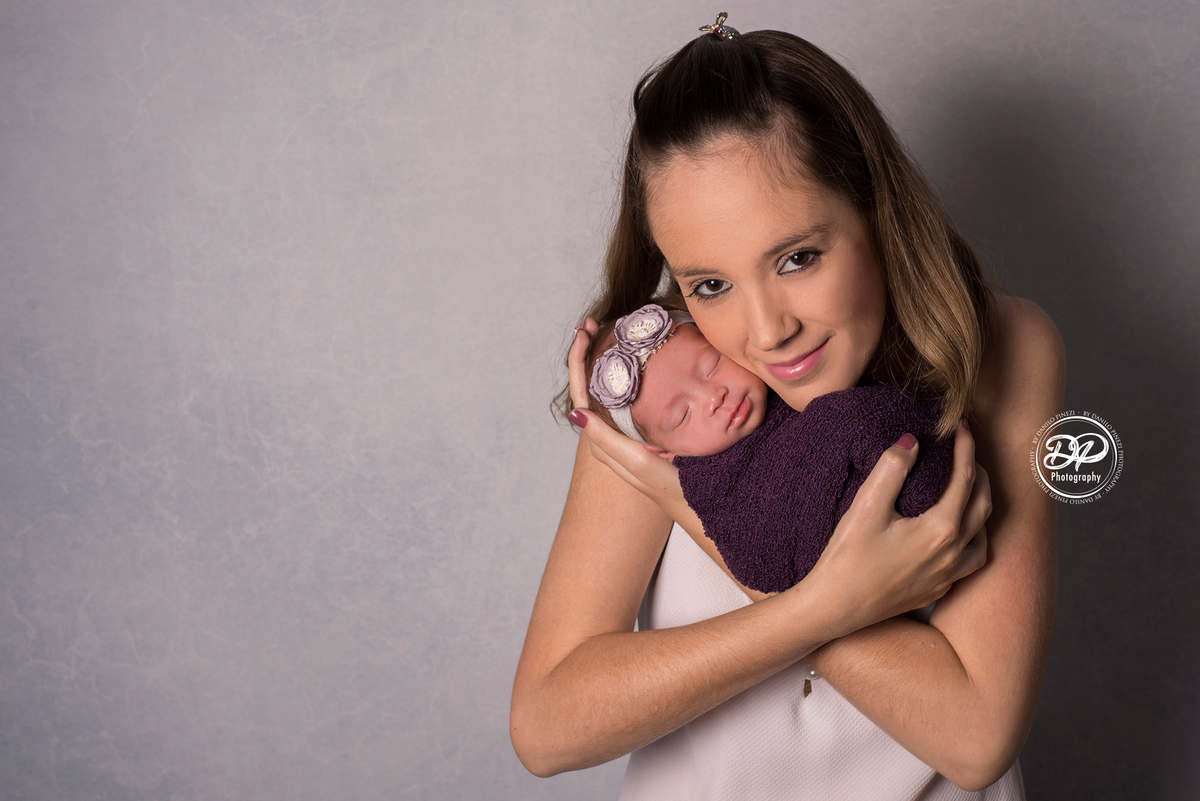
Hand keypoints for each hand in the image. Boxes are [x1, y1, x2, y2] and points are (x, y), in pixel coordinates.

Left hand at [567, 320, 688, 514]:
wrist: (704, 507)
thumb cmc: (672, 489)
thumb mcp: (638, 463)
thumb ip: (607, 441)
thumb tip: (575, 413)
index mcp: (605, 440)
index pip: (582, 393)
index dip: (579, 360)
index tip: (584, 332)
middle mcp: (613, 434)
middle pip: (590, 385)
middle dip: (587, 352)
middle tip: (591, 324)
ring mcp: (629, 431)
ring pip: (606, 389)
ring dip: (602, 359)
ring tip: (604, 332)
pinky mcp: (645, 431)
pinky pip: (626, 396)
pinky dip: (624, 373)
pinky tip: (634, 358)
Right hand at [804, 420, 989, 632]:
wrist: (833, 608)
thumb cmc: (846, 558)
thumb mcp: (865, 506)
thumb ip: (892, 469)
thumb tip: (912, 441)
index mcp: (940, 530)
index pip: (964, 479)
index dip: (966, 449)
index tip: (964, 428)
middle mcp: (951, 554)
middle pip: (982, 506)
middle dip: (979, 475)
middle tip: (967, 454)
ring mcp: (946, 576)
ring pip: (983, 538)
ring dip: (981, 510)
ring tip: (968, 491)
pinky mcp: (935, 591)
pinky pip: (970, 562)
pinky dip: (972, 541)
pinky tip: (956, 535)